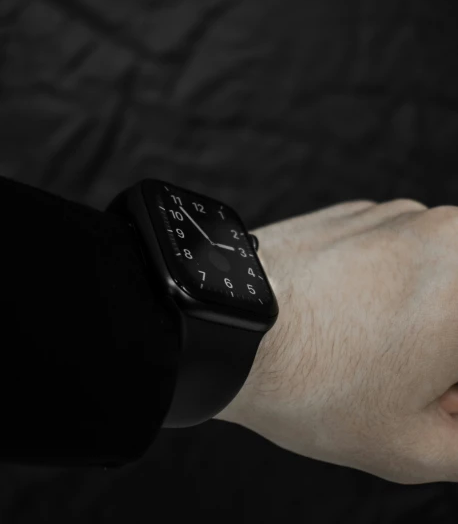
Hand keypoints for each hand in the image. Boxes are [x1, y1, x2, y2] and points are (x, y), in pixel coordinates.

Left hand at [215, 198, 457, 484]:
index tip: (444, 398)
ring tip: (379, 362)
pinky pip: (400, 255)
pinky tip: (348, 324)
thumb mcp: (416, 445)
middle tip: (425, 392)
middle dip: (452, 356)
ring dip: (431, 320)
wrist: (223, 322)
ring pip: (443, 276)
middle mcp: (448, 233)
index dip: (456, 386)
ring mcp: (399, 215)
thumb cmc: (316, 383)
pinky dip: (394, 289)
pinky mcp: (357, 213)